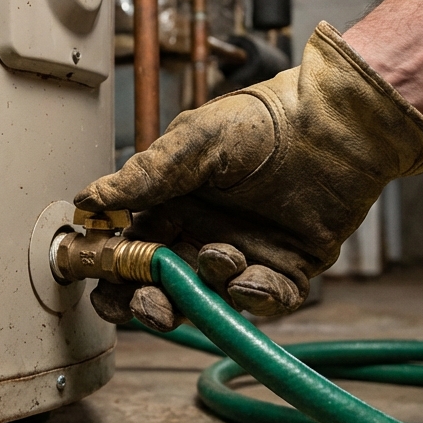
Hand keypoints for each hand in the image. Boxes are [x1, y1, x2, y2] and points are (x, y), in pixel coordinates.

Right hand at [76, 22, 422, 330]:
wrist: (334, 123)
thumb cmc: (264, 120)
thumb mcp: (195, 141)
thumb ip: (145, 176)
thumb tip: (88, 199)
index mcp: (174, 203)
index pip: (130, 247)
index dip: (111, 266)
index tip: (100, 274)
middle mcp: (203, 233)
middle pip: (162, 287)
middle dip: (149, 302)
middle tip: (150, 303)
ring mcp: (244, 254)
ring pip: (210, 299)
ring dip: (205, 292)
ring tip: (220, 257)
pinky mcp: (288, 268)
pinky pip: (265, 300)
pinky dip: (255, 299)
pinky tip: (249, 281)